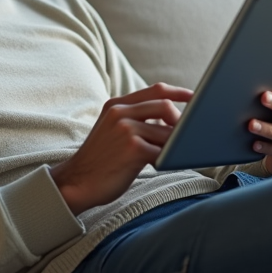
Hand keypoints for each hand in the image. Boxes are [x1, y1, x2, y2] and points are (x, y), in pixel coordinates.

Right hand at [51, 83, 192, 214]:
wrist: (77, 183)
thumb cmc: (100, 160)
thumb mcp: (113, 130)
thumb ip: (136, 120)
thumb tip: (172, 119)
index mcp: (116, 105)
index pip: (156, 90)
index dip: (179, 93)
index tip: (194, 97)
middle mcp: (120, 113)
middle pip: (166, 106)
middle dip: (181, 121)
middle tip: (186, 135)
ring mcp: (126, 129)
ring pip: (167, 132)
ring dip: (174, 146)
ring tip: (171, 155)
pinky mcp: (133, 149)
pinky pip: (164, 151)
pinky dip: (169, 158)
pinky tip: (163, 164)